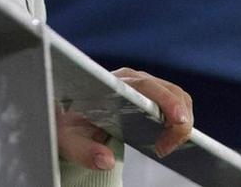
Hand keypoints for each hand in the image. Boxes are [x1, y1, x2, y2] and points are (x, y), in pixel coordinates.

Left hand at [55, 68, 194, 171]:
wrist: (60, 114)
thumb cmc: (63, 123)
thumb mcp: (66, 139)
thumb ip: (84, 151)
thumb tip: (106, 161)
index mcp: (113, 83)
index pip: (147, 86)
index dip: (167, 101)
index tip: (178, 121)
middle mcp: (131, 79)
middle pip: (170, 91)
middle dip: (179, 121)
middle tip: (164, 149)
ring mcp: (141, 85)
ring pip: (176, 96)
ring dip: (180, 122)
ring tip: (164, 148)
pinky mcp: (147, 95)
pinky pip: (173, 103)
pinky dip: (179, 121)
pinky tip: (169, 140)